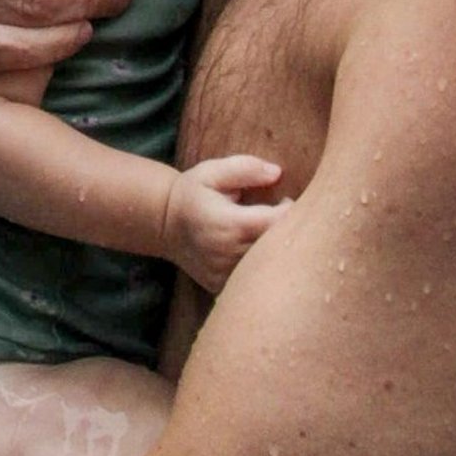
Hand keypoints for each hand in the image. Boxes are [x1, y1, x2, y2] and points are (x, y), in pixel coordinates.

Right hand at [161, 157, 288, 294]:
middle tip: (281, 217)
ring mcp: (224, 275)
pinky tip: (252, 252)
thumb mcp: (212, 172)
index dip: (291, 211)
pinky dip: (258, 268)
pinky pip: (251, 280)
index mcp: (230, 224)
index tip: (284, 201)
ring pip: (267, 268)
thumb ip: (245, 169)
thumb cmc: (192, 193)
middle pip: (277, 248)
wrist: (164, 224)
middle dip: (287, 232)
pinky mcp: (221, 287)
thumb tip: (277, 174)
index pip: (279, 223)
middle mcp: (228, 254)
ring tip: (266, 232)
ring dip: (274, 251)